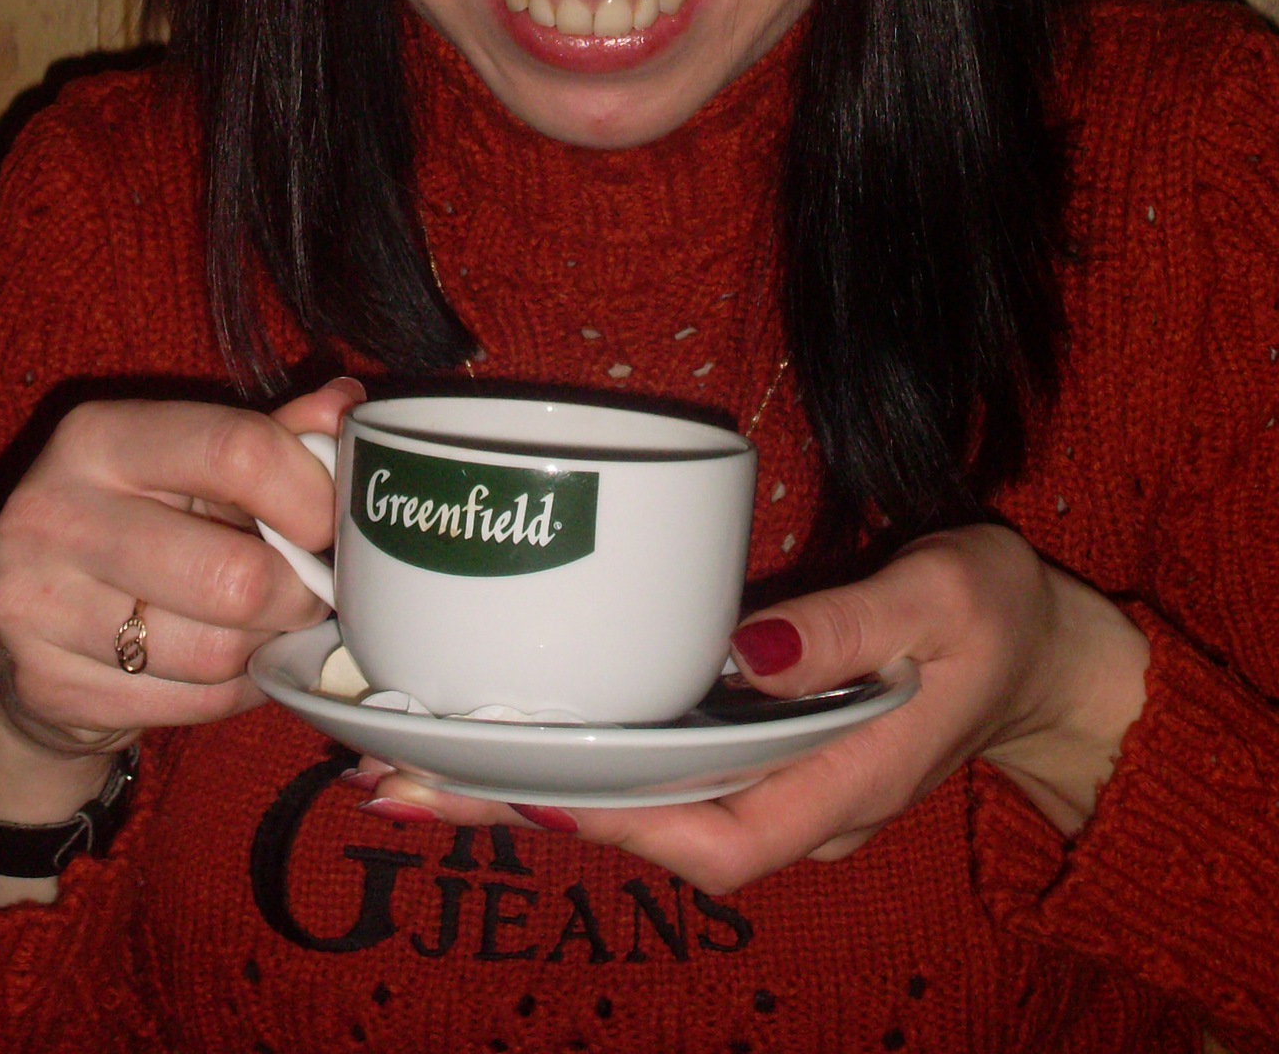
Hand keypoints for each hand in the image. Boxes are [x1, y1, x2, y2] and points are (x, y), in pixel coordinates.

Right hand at [0, 378, 363, 773]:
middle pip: (234, 575)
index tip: (330, 524)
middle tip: (310, 593)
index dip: (309, 495)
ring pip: (217, 652)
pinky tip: (223, 670)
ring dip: (264, 649)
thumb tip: (345, 405)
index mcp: (98, 436)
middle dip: (298, 594)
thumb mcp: (191, 469)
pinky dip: (231, 695)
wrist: (30, 638)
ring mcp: (37, 604)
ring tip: (264, 628)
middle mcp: (53, 512)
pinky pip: (190, 705)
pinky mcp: (47, 687)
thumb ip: (269, 438)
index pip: (236, 451)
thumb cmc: (138, 527)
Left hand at [356, 524, 1149, 896]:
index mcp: (834, 787)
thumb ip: (854, 630)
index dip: (611, 824)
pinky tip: (513, 721)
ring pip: (635, 802)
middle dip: (522, 809)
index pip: (708, 842)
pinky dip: (582, 749)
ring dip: (533, 782)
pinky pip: (655, 763)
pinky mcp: (754, 743)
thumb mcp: (946, 601)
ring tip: (414, 759)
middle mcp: (787, 803)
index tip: (524, 786)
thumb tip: (746, 651)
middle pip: (640, 831)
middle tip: (398, 779)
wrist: (1044, 657)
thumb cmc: (997, 620)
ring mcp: (768, 780)